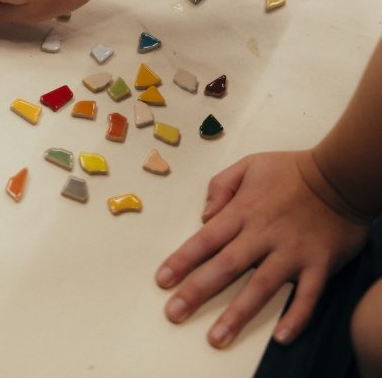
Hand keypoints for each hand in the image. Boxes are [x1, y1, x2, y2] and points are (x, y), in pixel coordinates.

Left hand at [155, 151, 369, 348]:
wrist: (339, 176)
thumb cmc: (291, 170)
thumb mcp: (249, 165)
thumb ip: (221, 186)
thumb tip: (204, 215)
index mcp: (244, 210)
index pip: (206, 239)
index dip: (182, 260)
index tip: (162, 280)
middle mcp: (263, 234)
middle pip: (226, 266)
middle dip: (198, 291)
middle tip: (174, 314)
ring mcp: (291, 251)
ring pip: (261, 286)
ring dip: (238, 313)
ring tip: (217, 337)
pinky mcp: (319, 264)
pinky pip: (308, 295)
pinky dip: (296, 316)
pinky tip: (281, 336)